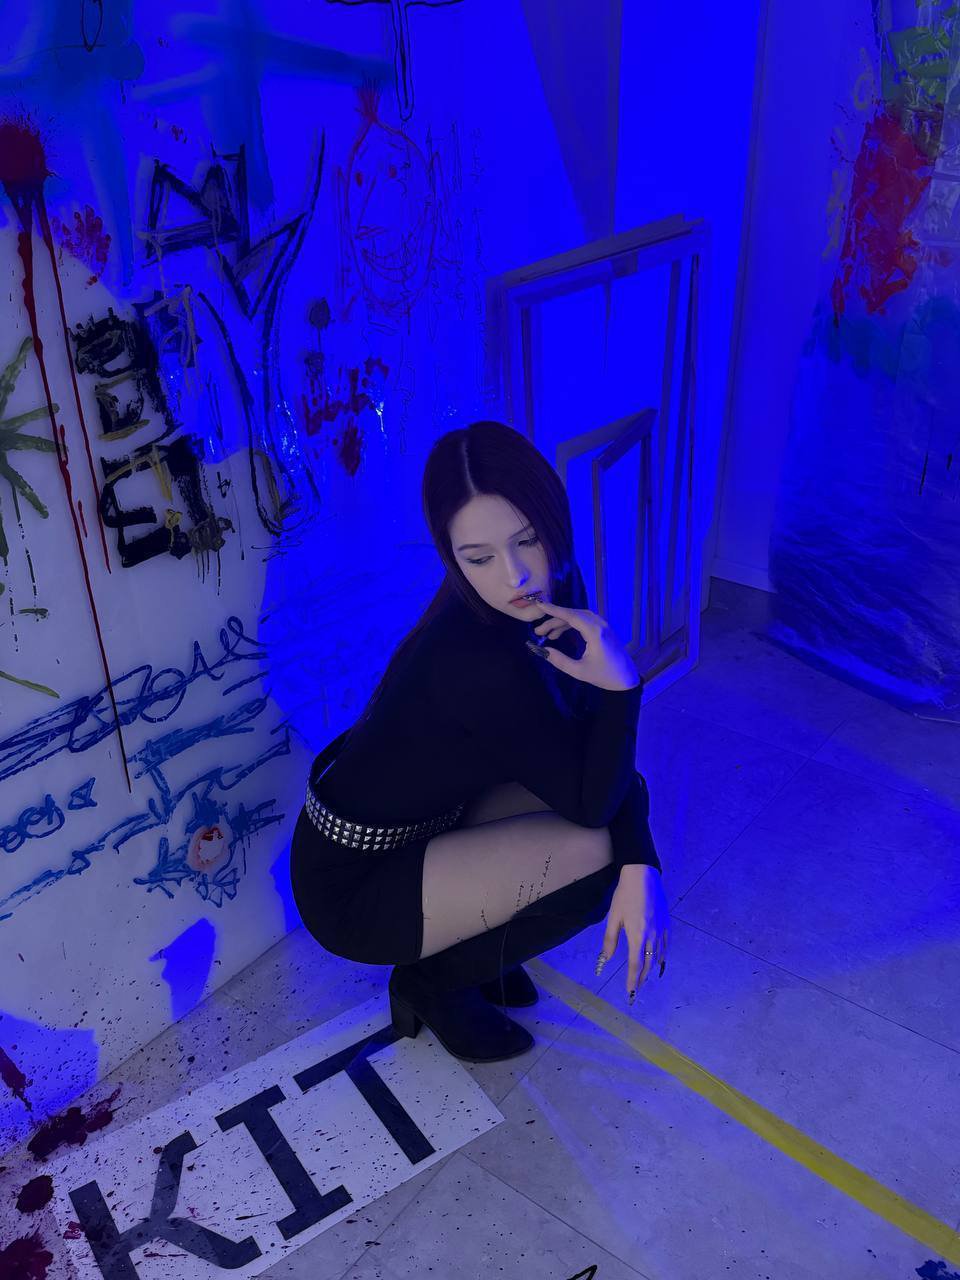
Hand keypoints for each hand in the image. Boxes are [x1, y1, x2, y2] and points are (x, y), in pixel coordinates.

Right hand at [525, 596, 639, 690]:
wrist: (626, 679)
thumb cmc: (604, 676)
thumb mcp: (579, 671)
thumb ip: (559, 660)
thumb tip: (542, 650)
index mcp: (595, 633)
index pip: (571, 616)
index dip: (554, 610)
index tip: (539, 604)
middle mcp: (600, 625)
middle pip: (573, 615)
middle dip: (554, 620)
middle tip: (538, 631)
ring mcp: (603, 625)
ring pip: (578, 616)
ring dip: (562, 622)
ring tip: (547, 634)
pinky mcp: (603, 629)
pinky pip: (584, 620)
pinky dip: (571, 624)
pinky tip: (560, 632)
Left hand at [595, 865, 669, 1002]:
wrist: (643, 876)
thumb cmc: (625, 895)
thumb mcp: (613, 917)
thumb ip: (610, 940)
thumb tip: (606, 959)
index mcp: (637, 935)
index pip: (635, 963)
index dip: (632, 979)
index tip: (630, 991)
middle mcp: (652, 935)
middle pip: (648, 962)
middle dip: (641, 977)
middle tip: (636, 988)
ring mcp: (661, 929)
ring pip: (658, 955)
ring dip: (651, 969)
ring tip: (645, 977)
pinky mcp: (667, 923)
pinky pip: (666, 945)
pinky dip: (663, 956)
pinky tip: (660, 961)